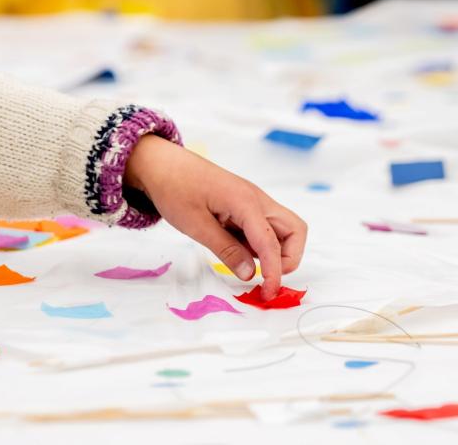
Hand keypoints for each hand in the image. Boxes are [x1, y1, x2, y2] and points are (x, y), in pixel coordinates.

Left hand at [125, 135, 306, 300]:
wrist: (162, 164)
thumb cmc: (175, 188)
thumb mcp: (196, 225)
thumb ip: (226, 250)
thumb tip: (250, 273)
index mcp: (246, 202)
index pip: (272, 243)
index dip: (275, 272)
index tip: (269, 293)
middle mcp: (257, 200)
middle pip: (295, 230)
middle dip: (288, 258)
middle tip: (265, 275)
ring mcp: (253, 202)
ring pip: (283, 229)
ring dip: (274, 251)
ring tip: (243, 261)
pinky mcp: (245, 206)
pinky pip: (264, 227)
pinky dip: (259, 243)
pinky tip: (236, 249)